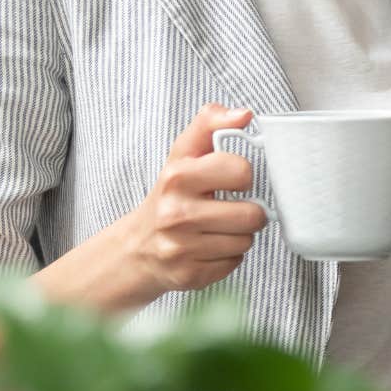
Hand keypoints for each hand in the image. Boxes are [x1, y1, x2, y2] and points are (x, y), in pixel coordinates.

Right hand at [119, 104, 269, 298]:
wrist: (138, 246)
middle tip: (231, 208)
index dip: (243, 175)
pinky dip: (229, 256)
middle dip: (249, 211)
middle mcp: (176, 214)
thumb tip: (245, 114)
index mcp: (177, 177)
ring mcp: (181, 248)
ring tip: (219, 227)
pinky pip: (235, 263)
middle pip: (251, 214)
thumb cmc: (171, 194)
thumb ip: (211, 123)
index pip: (241, 171)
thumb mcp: (184, 153)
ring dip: (239, 234)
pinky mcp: (189, 276)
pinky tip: (210, 247)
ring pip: (246, 241)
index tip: (231, 179)